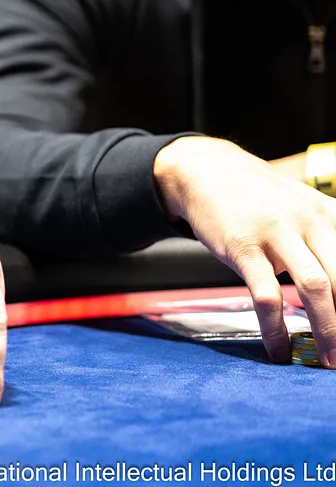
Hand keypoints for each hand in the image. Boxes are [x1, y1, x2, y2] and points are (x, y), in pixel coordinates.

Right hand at [155, 136, 335, 365]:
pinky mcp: (242, 247)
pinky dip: (275, 329)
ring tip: (328, 359)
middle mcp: (309, 221)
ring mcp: (275, 233)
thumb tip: (335, 293)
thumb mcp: (302, 208)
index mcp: (329, 215)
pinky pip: (265, 296)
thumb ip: (326, 242)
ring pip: (314, 287)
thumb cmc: (257, 198)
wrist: (206, 171)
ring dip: (328, 329)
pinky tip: (278, 349)